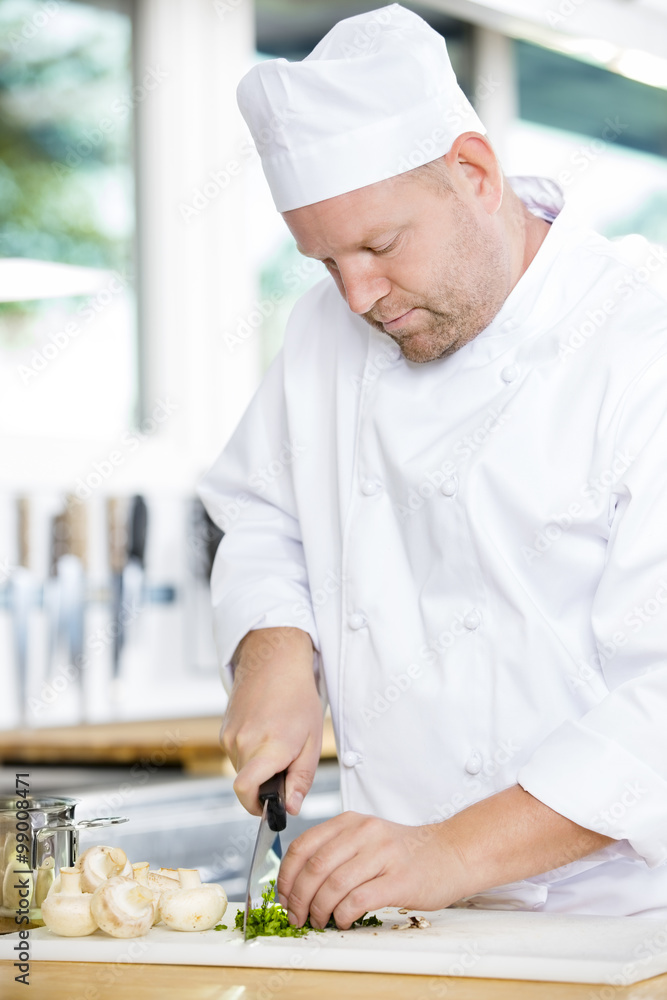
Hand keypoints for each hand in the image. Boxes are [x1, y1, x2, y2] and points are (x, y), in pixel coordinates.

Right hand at [220, 627, 322, 815]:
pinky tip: (264, 732)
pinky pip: (236, 755)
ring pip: (241, 770)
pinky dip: (250, 753)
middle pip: (247, 785)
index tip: (269, 807)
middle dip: (265, 784)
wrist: (274, 662)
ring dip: (258, 767)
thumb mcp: (312, 740)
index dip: (255, 807)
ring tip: (277, 740)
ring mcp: (230, 737)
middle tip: (286, 762)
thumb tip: (291, 808)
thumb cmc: (297, 698)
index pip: (245, 791)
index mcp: (269, 747)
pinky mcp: (224, 731)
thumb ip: (301, 778)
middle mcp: (244, 743)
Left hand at [277, 811, 466, 928]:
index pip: (304, 846)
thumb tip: (298, 884)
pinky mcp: (398, 879)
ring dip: (319, 910)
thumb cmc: (405, 853)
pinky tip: (342, 921)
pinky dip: (342, 915)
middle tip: (296, 917)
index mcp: (351, 822)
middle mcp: (364, 833)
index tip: (283, 896)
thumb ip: (336, 851)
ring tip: (319, 922)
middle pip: (315, 867)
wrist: (450, 853)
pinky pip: (357, 899)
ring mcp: (382, 854)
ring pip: (333, 885)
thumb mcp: (366, 839)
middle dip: (298, 898)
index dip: (287, 875)